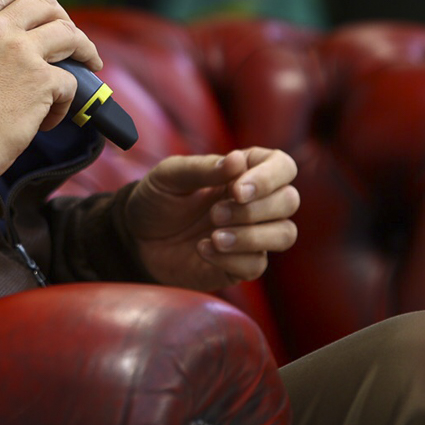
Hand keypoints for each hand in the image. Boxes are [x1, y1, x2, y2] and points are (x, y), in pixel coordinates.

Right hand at [0, 0, 101, 175]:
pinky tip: (51, 117)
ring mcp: (21, 52)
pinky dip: (67, 101)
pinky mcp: (41, 81)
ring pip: (69, 34)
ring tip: (88, 64)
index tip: (46, 7)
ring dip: (84, 50)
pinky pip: (70, 81)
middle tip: (70, 38)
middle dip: (64, 18)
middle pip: (46, 3)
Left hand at [125, 148, 298, 290]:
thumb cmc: (156, 199)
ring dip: (251, 235)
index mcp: (243, 173)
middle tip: (214, 213)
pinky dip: (231, 258)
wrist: (136, 238)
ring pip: (284, 234)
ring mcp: (252, 235)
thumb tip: (238, 160)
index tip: (236, 189)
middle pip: (289, 201)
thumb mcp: (169, 176)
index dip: (269, 177)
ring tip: (214, 235)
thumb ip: (202, 169)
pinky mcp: (240, 265)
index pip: (282, 166)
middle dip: (254, 209)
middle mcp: (254, 203)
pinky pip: (257, 265)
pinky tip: (202, 249)